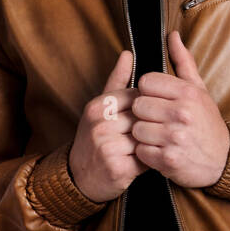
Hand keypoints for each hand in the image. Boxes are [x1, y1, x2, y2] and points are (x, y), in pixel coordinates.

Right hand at [68, 49, 146, 202]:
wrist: (79, 177)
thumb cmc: (95, 138)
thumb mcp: (101, 107)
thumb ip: (117, 80)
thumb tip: (128, 53)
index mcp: (98, 106)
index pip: (138, 97)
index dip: (145, 109)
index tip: (142, 117)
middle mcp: (100, 125)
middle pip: (143, 118)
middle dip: (149, 126)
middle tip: (146, 134)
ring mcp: (107, 147)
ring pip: (146, 137)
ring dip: (150, 143)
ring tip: (142, 147)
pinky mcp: (117, 169)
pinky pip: (146, 158)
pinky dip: (149, 160)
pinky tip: (141, 161)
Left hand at [131, 30, 229, 188]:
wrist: (223, 159)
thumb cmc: (207, 122)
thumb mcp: (199, 90)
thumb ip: (183, 62)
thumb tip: (172, 35)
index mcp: (188, 93)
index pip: (146, 82)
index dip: (148, 91)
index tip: (158, 100)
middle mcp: (182, 113)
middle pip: (138, 105)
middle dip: (144, 113)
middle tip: (157, 119)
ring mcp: (175, 137)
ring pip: (136, 129)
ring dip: (144, 134)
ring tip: (158, 135)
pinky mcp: (168, 159)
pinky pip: (141, 151)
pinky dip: (147, 152)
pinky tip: (160, 149)